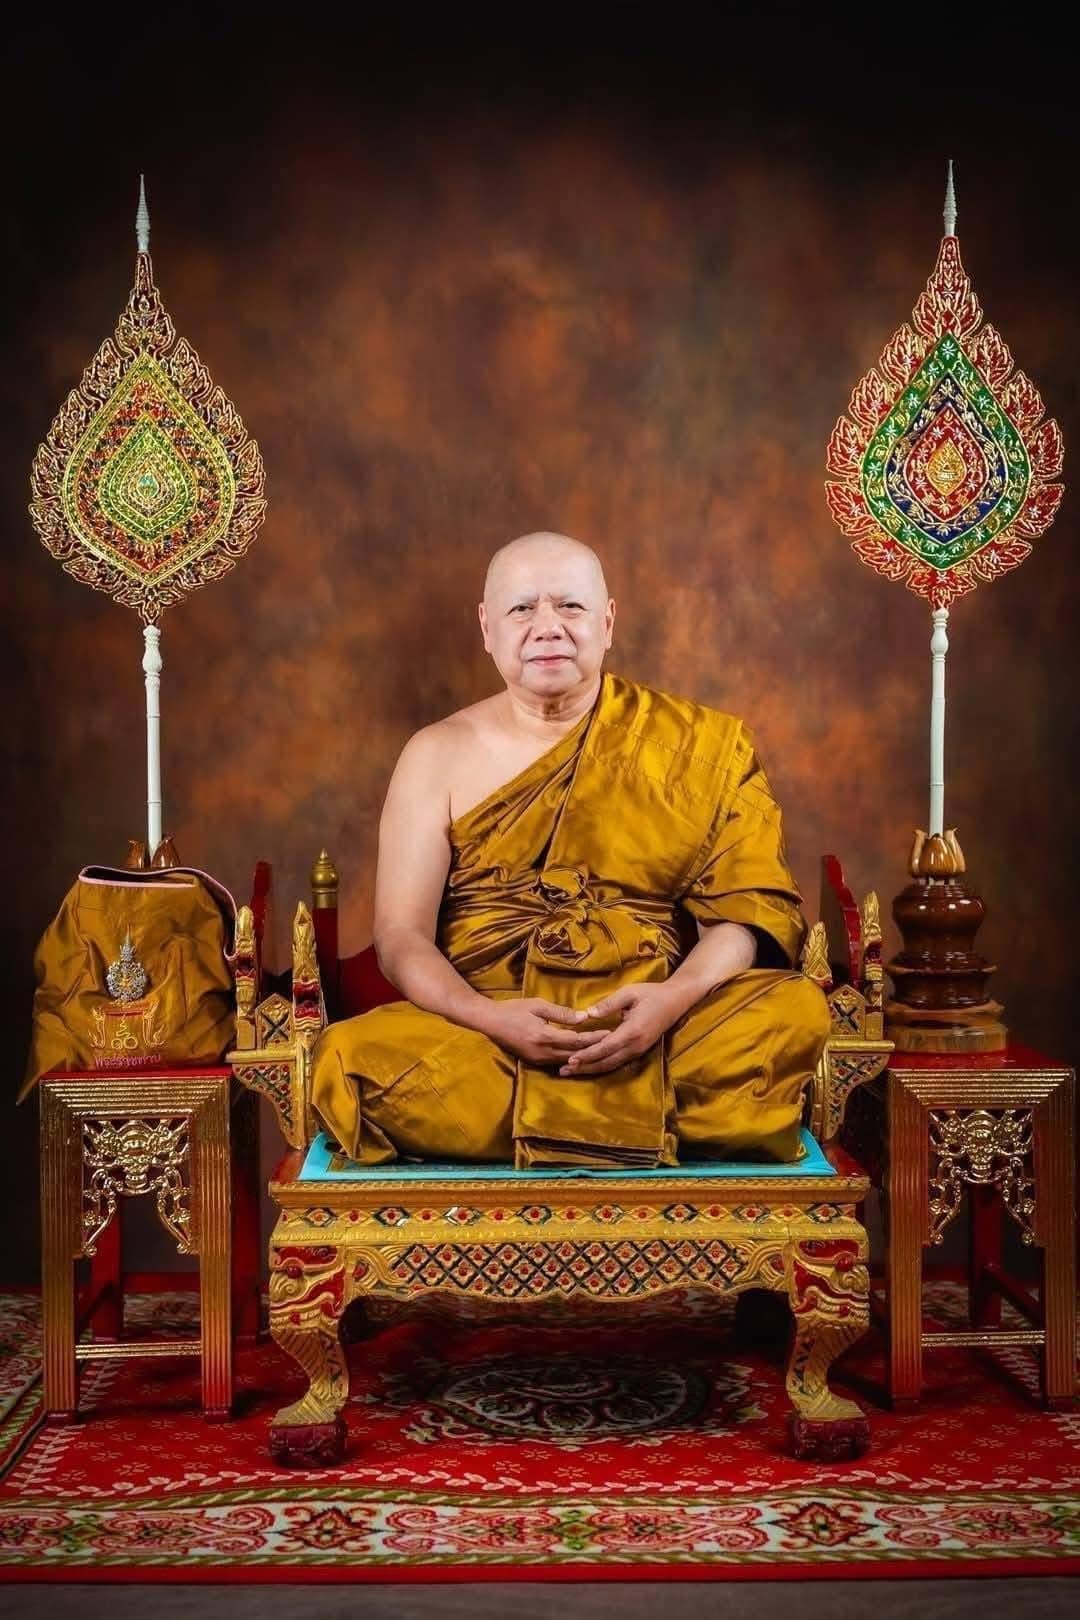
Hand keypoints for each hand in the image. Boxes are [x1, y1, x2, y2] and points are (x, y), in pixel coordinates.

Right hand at [481, 998, 609, 1065]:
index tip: (610, 1033)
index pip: (576, 1040)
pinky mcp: (534, 1062)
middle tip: (611, 1044)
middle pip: (575, 1054)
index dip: (594, 1037)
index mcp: (544, 1036)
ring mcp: (538, 1060)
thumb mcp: (538, 1005)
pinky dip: (571, 1059)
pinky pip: (557, 1063)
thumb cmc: (513, 1009)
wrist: (490, 1022)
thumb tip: (584, 1017)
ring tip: (600, 1051)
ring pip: (567, 1061)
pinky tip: (581, 1056)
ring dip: (584, 1057)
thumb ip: (561, 1013)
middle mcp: (542, 1052)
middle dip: (593, 1049)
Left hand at [558, 982, 680, 1075]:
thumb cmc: (651, 994)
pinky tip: (589, 1066)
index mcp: (632, 1031)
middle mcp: (635, 1045)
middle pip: (606, 1061)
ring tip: (571, 1072)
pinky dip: (601, 1065)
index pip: (605, 1047)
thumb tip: (588, 1014)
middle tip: (563, 1070)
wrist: (675, 1002)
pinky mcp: (639, 1051)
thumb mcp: (629, 993)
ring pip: (611, 1065)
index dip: (587, 1055)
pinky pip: (617, 1062)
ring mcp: (638, 1050)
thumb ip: (608, 1004)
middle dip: (584, 1067)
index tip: (570, 1059)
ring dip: (591, 1069)